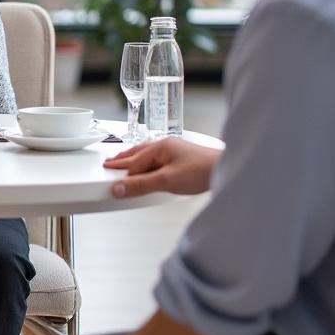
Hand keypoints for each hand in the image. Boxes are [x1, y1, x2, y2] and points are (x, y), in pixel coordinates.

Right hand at [104, 138, 220, 197]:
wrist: (227, 168)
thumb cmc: (201, 171)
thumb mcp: (166, 181)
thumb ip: (141, 185)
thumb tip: (118, 188)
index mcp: (159, 147)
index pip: (134, 161)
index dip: (121, 170)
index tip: (108, 175)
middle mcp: (166, 146)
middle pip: (139, 153)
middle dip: (124, 159)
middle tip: (110, 162)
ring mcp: (176, 151)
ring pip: (150, 155)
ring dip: (136, 160)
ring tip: (126, 161)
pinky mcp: (184, 158)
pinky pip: (160, 158)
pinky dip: (149, 162)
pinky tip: (152, 165)